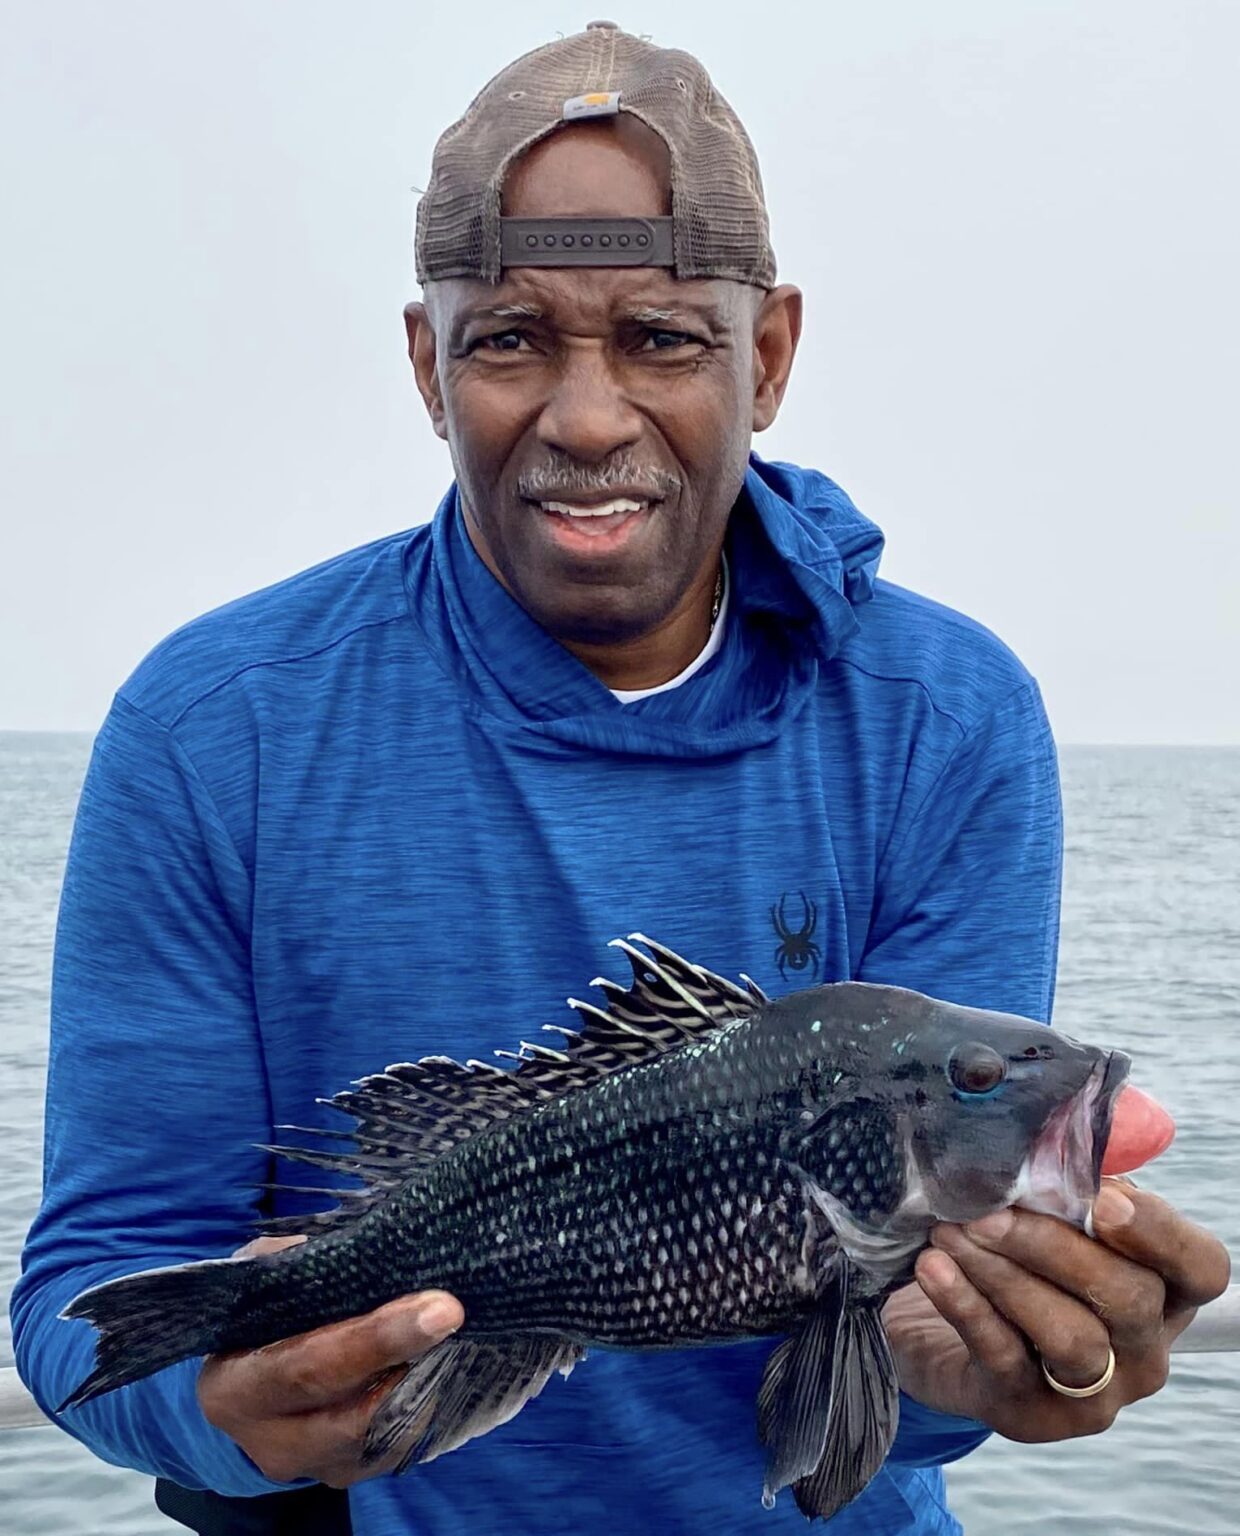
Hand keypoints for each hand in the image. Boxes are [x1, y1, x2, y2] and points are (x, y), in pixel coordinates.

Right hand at [197, 1236, 464, 1486]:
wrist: (239, 1396)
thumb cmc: (250, 1324)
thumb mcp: (251, 1284)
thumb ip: (289, 1264)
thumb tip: (353, 1248)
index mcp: (235, 1391)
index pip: (308, 1369)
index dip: (373, 1340)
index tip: (434, 1307)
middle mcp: (272, 1444)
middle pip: (354, 1413)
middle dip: (410, 1358)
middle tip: (453, 1312)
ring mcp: (314, 1467)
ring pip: (386, 1434)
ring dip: (426, 1382)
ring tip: (451, 1328)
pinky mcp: (350, 1473)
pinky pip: (400, 1444)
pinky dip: (426, 1401)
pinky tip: (442, 1359)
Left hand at [884, 1180, 1230, 1440]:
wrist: (942, 1333)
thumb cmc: (1012, 1254)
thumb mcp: (1047, 1210)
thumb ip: (1071, 1168)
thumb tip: (1073, 1114)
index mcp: (1164, 1290)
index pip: (1200, 1268)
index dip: (1161, 1234)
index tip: (1104, 1198)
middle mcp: (1143, 1348)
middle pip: (1127, 1298)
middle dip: (1053, 1245)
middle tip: (987, 1209)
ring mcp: (1094, 1392)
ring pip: (1071, 1336)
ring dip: (1005, 1275)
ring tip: (950, 1231)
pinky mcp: (1031, 1414)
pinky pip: (1005, 1358)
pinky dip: (966, 1306)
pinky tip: (932, 1267)